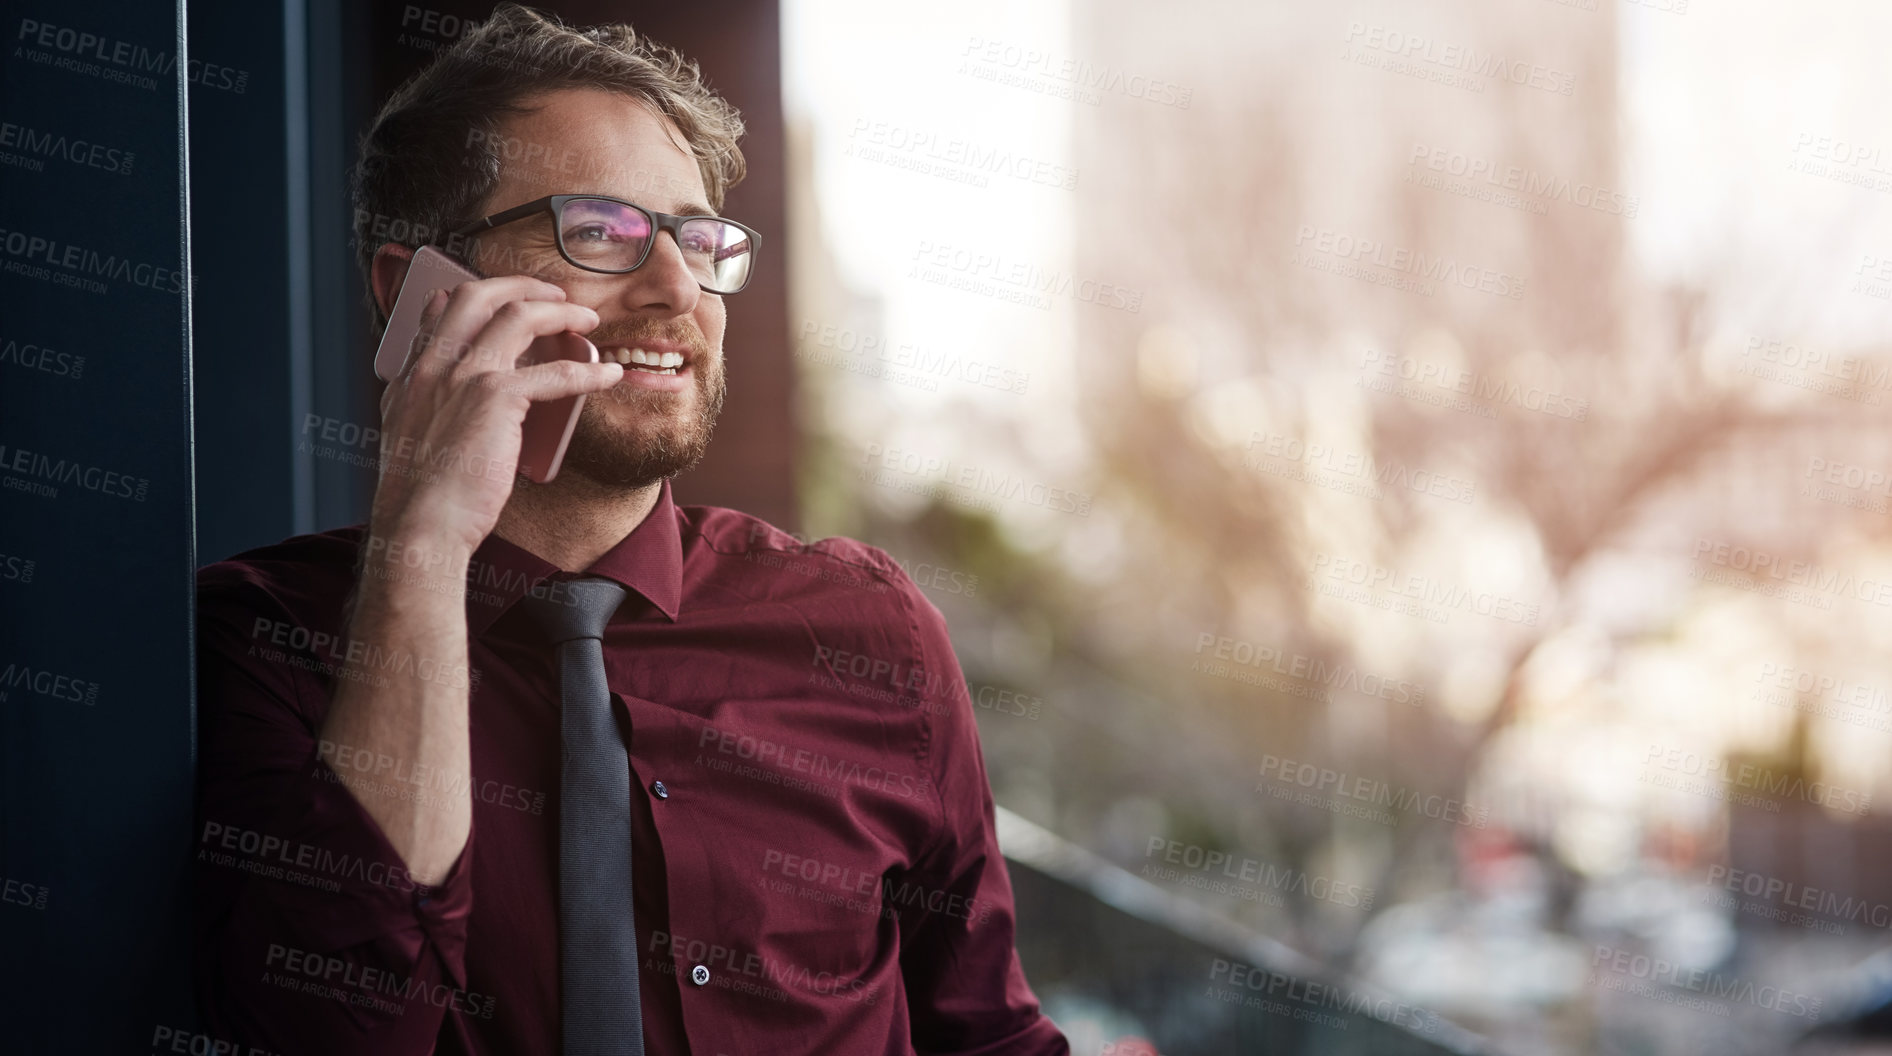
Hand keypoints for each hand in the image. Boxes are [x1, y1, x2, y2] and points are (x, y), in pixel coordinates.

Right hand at [369, 275, 622, 557]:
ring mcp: (463, 376)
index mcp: (411, 376)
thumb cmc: (424, 499)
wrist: (421, 526)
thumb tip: (460, 408)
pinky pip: (555, 372)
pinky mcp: (495, 397)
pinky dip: (588, 371)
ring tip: (586, 319)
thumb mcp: (411, 442)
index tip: (501, 297)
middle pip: (478, 294)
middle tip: (553, 294)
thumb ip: (431, 413)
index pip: (436, 310)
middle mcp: (433, 366)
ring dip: (560, 312)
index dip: (473, 294)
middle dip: (521, 285)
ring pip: (518, 316)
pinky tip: (607, 375)